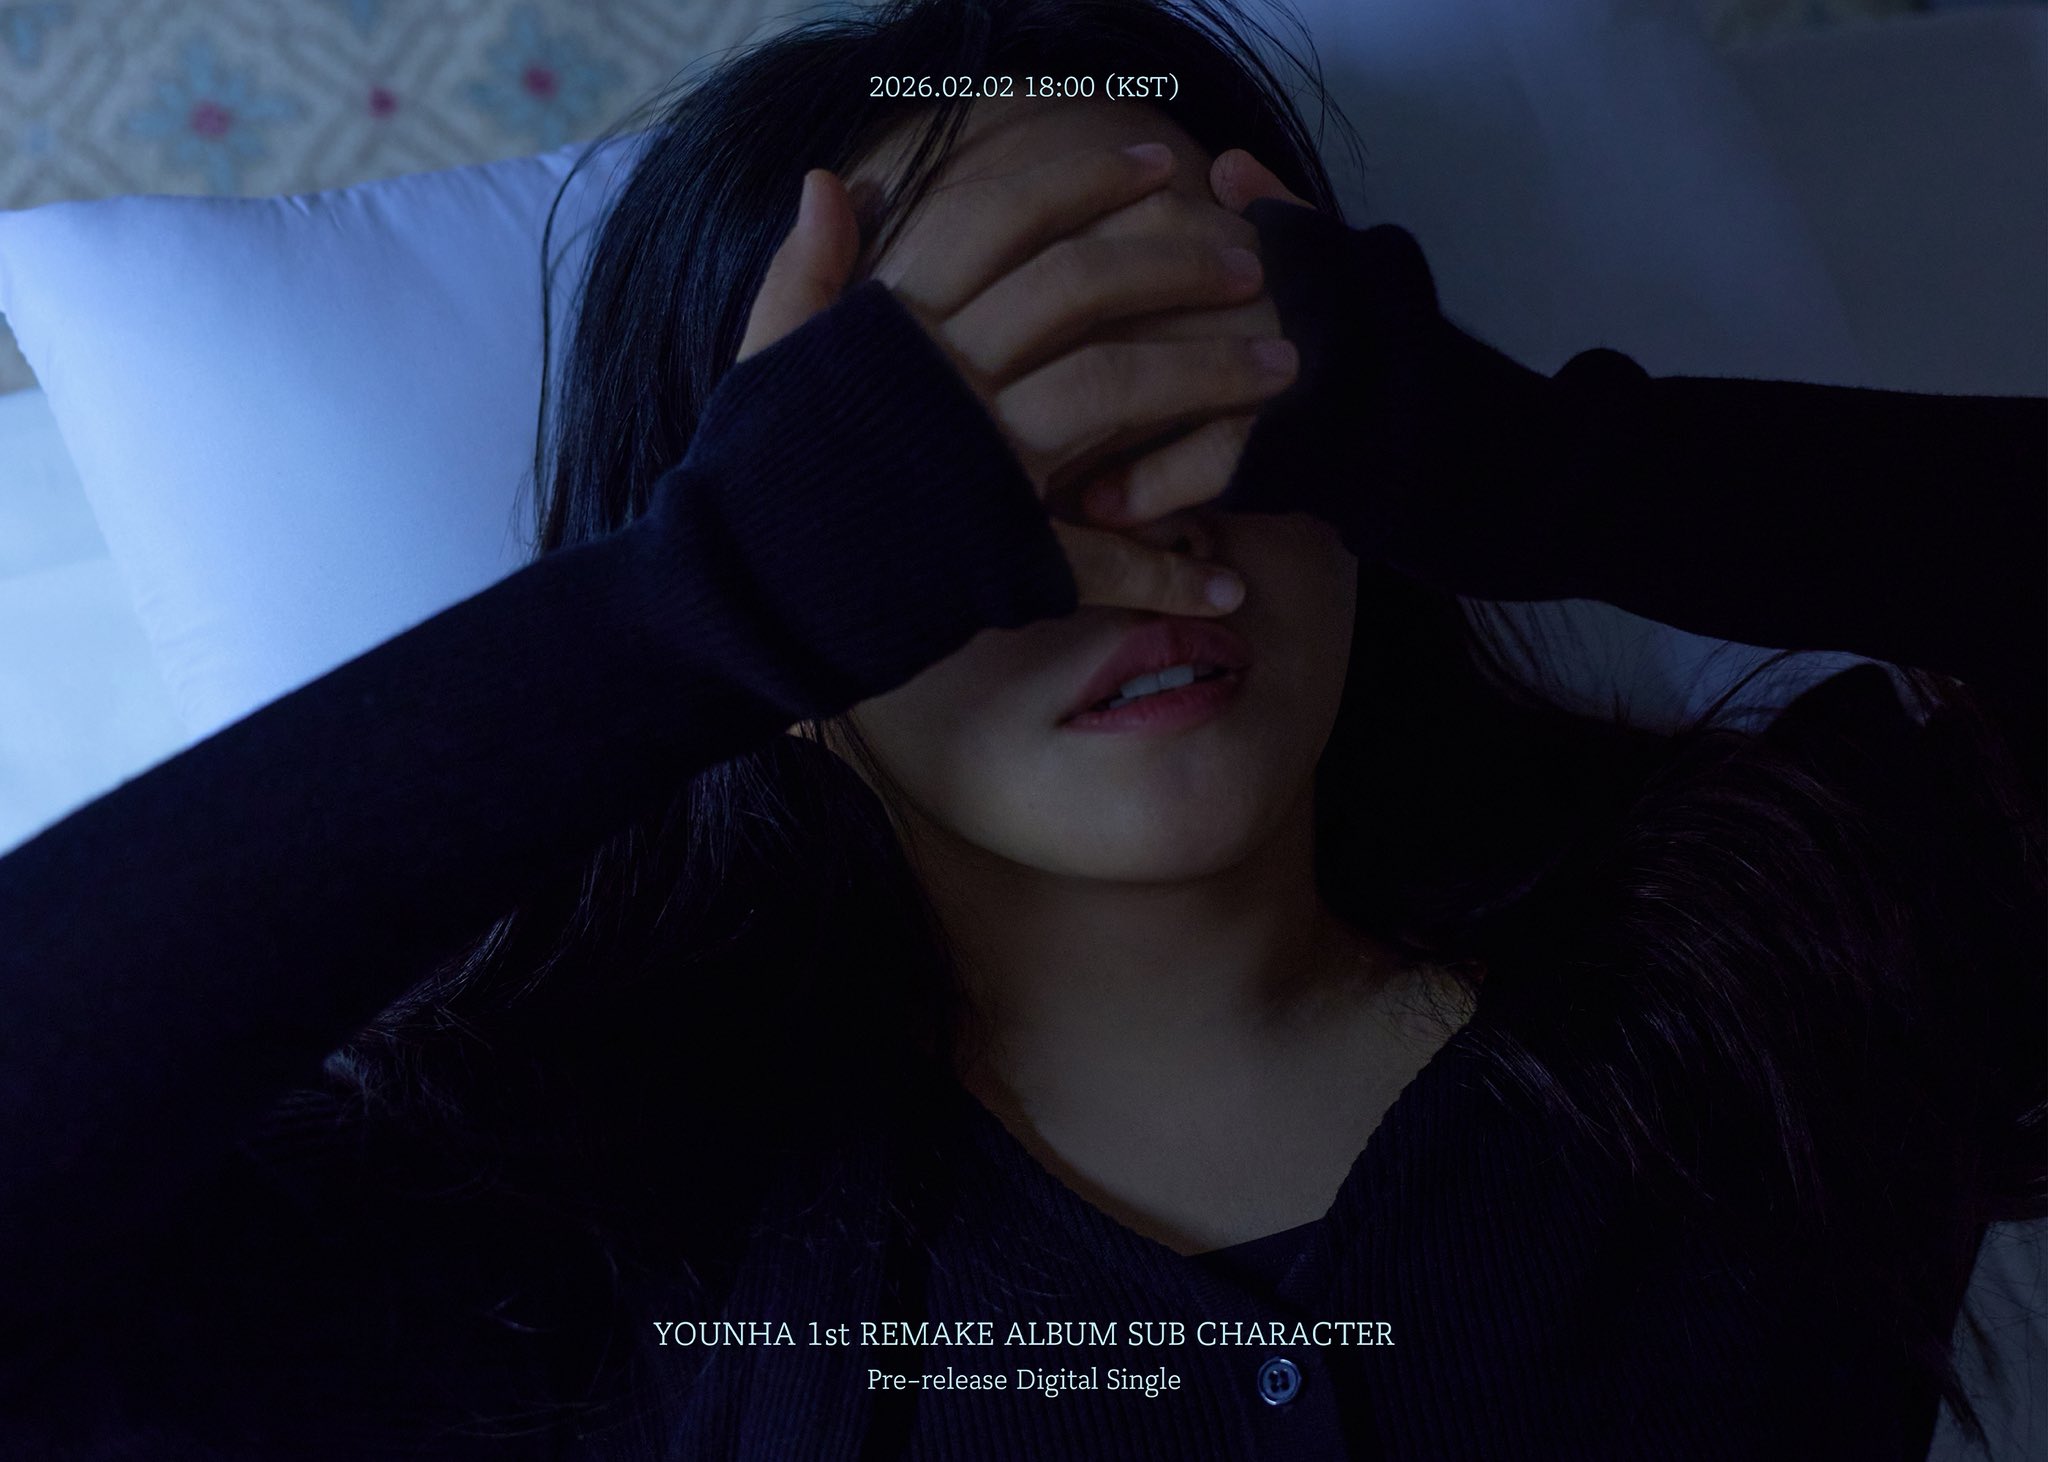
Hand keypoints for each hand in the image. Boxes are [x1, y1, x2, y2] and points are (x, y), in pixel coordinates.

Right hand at [735, 147, 1299, 618]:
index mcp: (892, 325)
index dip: (1083, 182)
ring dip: (1209, 376)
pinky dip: (1164, 578)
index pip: (999, 221)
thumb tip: (835, 178)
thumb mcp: (764, 362)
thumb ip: (807, 273)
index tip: (1155, 163)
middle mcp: (944, 378)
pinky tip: (1222, 587)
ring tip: (1282, 368)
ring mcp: (978, 462)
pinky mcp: (995, 553)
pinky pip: (1098, 557)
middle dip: (1177, 262)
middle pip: (1080, 289)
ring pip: (1114, 387)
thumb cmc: (750, 480)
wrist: (729, 600)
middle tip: (1249, 263)